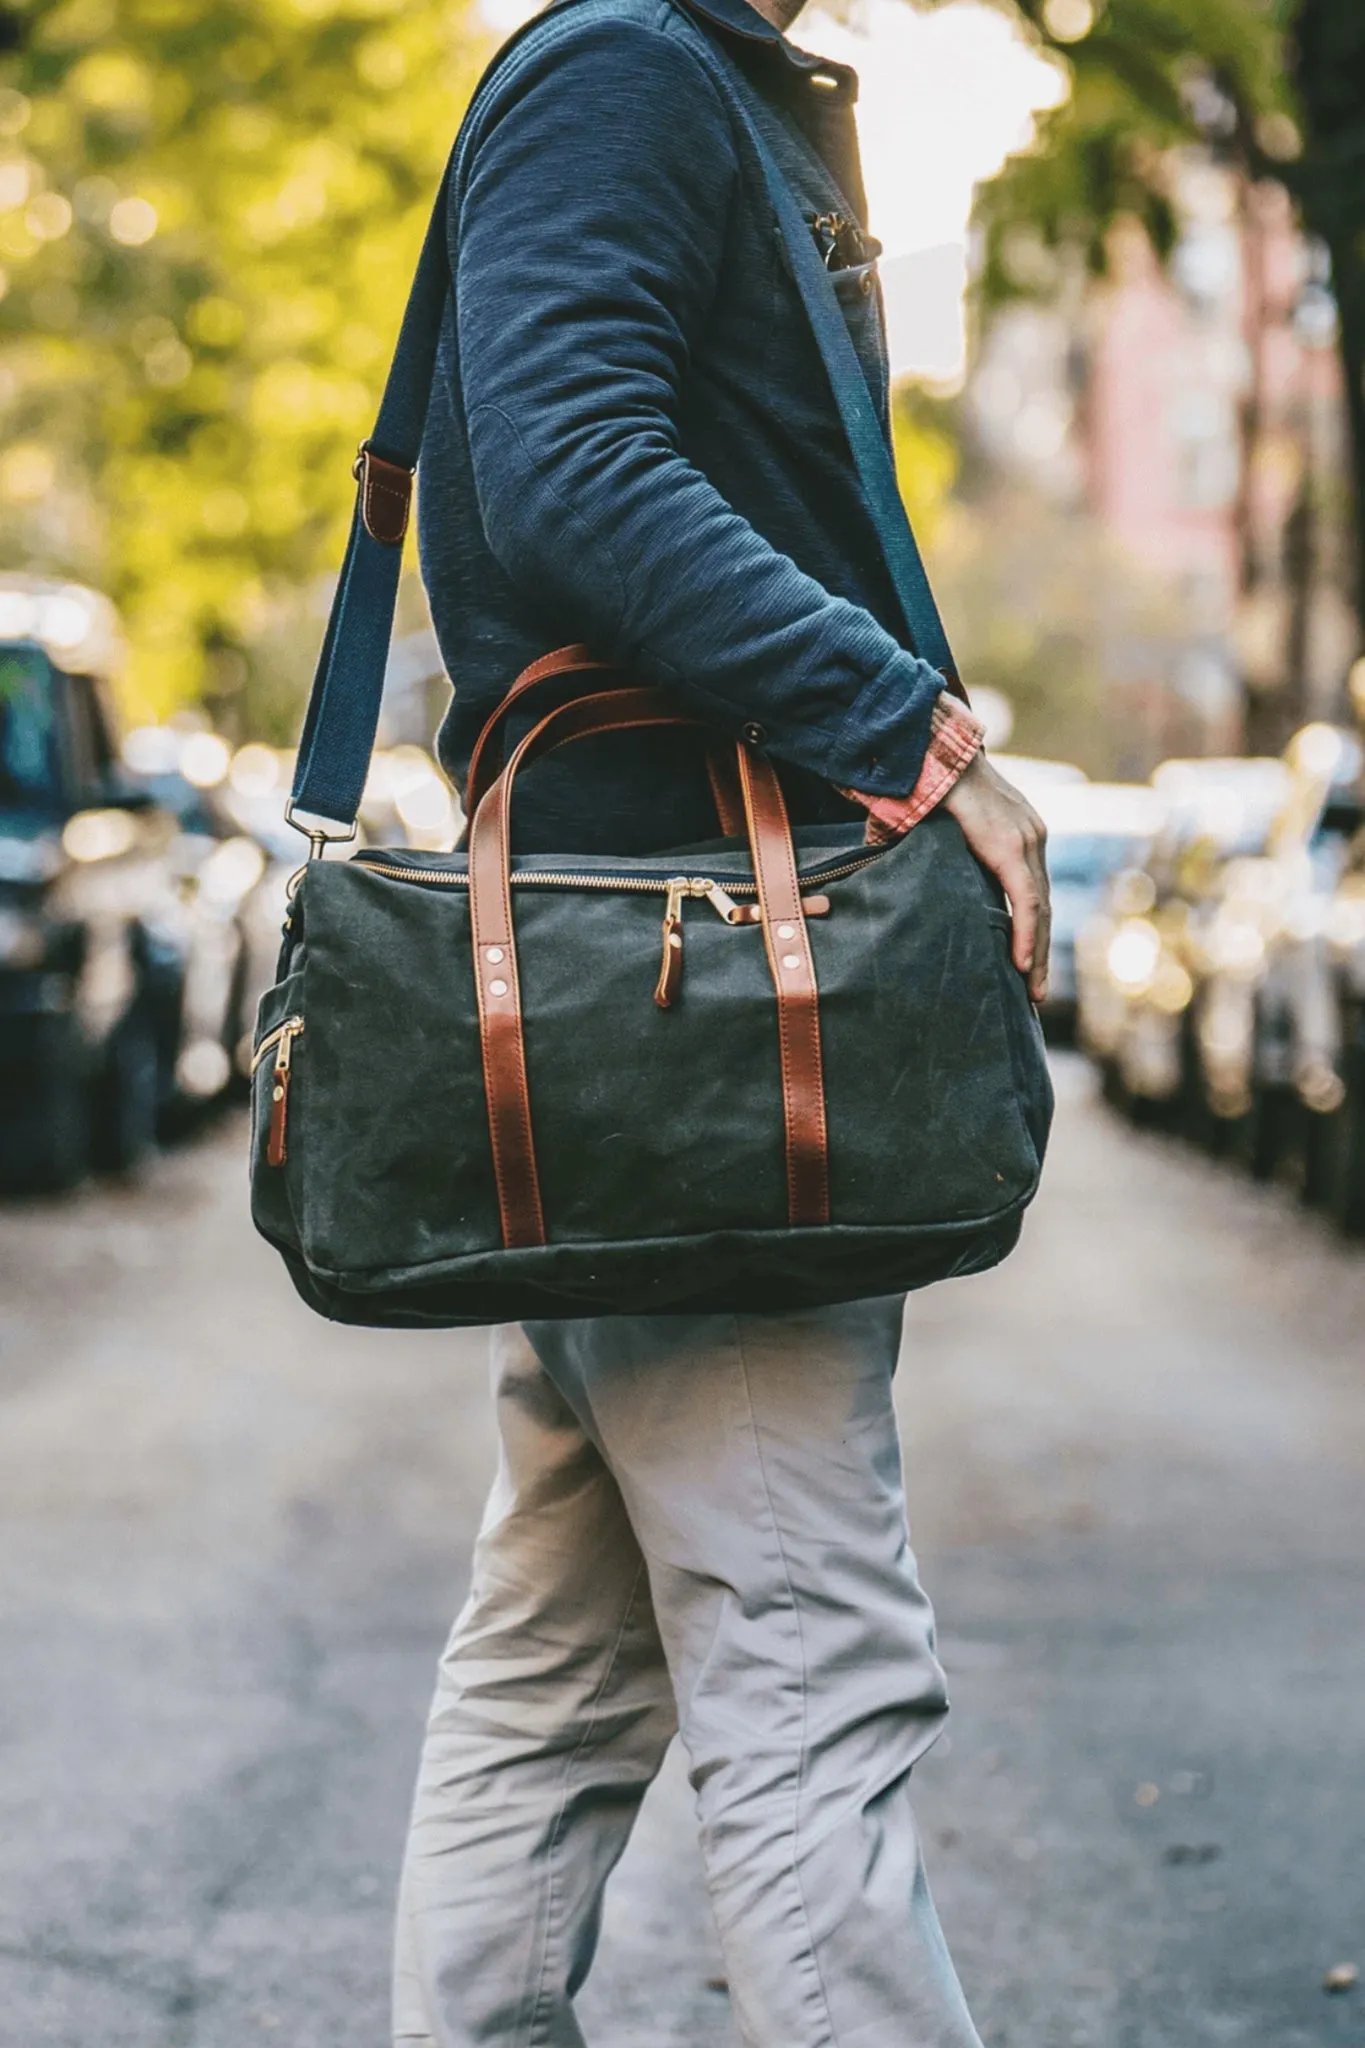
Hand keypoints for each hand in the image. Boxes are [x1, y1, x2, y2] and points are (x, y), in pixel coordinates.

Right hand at [943, 752, 1049, 1002]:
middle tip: (1036, 992)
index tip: (1027, 964)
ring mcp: (1027, 842)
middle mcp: (1032, 838)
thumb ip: (943, 858)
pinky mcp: (1012, 848)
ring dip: (1036, 953)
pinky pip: (1026, 901)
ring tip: (1032, 990)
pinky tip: (1022, 964)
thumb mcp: (943, 829)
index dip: (1032, 930)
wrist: (934, 749)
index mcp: (1019, 833)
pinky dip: (1026, 935)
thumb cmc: (929, 783)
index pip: (1032, 892)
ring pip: (1040, 910)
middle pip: (1042, 907)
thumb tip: (913, 887)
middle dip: (1039, 952)